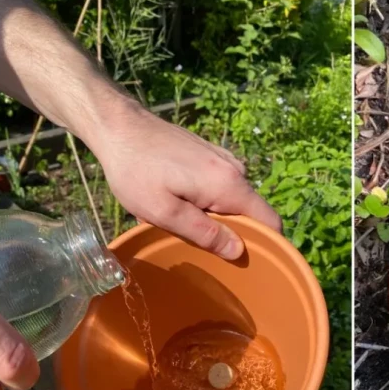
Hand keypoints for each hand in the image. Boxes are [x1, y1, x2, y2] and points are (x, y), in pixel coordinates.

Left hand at [89, 102, 281, 259]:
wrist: (119, 126)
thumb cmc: (136, 171)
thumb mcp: (164, 212)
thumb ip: (204, 233)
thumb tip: (238, 251)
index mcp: (229, 185)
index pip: (270, 221)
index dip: (265, 245)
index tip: (245, 263)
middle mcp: (235, 170)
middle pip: (250, 213)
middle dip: (228, 231)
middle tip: (192, 238)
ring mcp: (224, 160)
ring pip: (233, 201)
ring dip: (212, 216)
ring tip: (177, 216)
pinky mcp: (212, 155)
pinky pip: (221, 187)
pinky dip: (205, 200)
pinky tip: (176, 198)